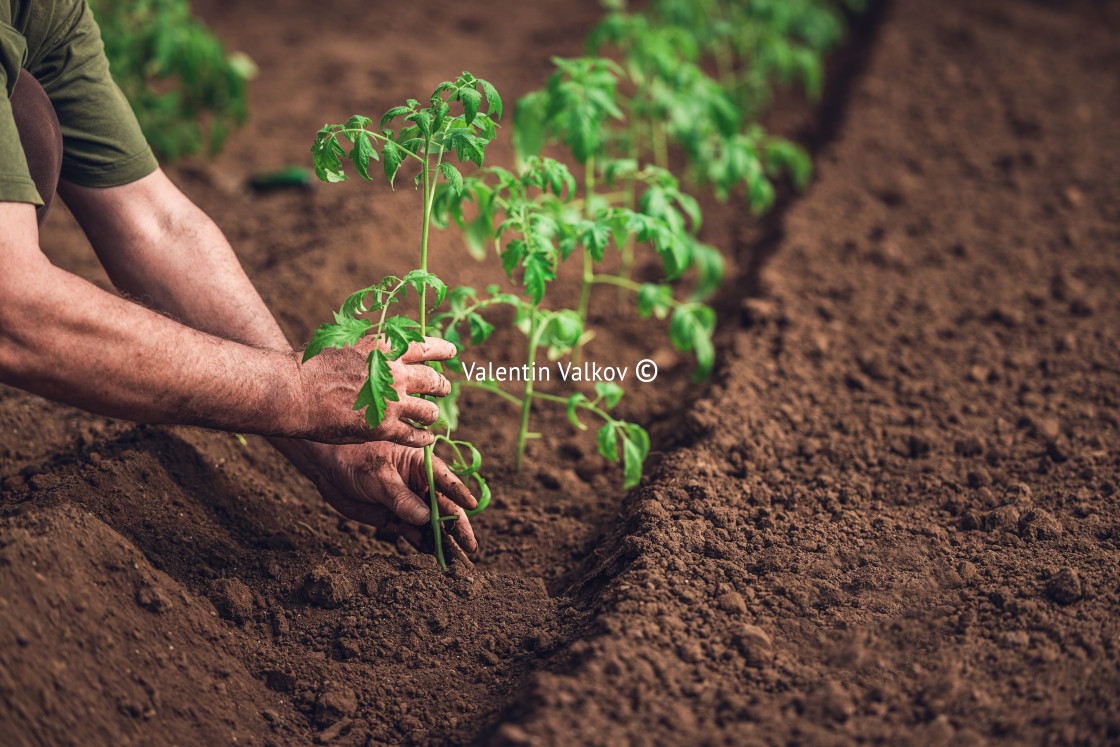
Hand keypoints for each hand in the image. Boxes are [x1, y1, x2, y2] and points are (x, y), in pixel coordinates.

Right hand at [294, 336, 453, 445]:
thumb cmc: (312, 364)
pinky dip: (424, 438)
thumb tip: (382, 342)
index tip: (452, 353)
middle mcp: (394, 372)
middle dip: (442, 386)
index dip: (443, 350)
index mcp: (386, 346)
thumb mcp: (345, 340)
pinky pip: (415, 436)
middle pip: (434, 380)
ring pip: (429, 411)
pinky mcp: (383, 427)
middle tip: (444, 389)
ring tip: (431, 417)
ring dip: (432, 414)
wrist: (295, 390)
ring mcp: (391, 401)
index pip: (426, 346)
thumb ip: (370, 344)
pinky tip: (425, 439)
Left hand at [300, 441, 477, 552]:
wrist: (328, 467)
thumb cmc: (355, 459)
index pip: (446, 479)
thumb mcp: (378, 476)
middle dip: (457, 526)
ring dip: (443, 540)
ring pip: (432, 523)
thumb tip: (425, 517)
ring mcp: (409, 503)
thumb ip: (401, 497)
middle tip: (470, 546)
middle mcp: (420, 484)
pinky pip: (415, 533)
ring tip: (457, 559)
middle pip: (445, 506)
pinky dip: (424, 544)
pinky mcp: (397, 519)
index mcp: (421, 464)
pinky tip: (435, 556)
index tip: (472, 506)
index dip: (459, 493)